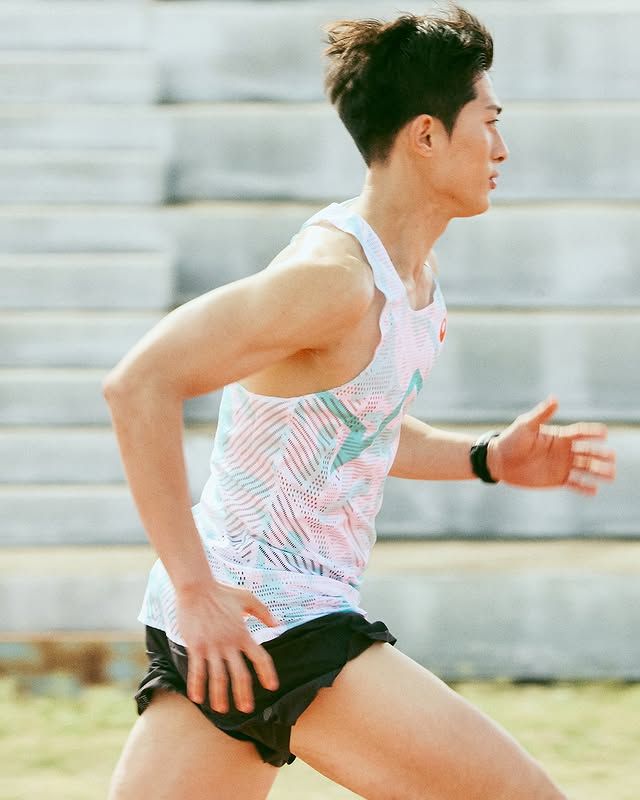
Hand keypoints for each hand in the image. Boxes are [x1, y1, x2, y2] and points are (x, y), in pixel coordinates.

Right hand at [176, 580, 279, 713]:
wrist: (197, 588)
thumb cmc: (222, 592)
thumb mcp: (247, 599)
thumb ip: (264, 612)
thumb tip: (278, 625)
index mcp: (243, 633)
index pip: (260, 657)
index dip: (267, 673)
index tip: (271, 687)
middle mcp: (229, 643)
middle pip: (239, 674)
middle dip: (243, 694)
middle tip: (246, 709)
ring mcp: (212, 645)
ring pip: (218, 676)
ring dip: (220, 695)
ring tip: (222, 709)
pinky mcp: (196, 646)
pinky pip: (197, 670)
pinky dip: (198, 685)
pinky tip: (198, 698)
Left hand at [488, 396, 615, 494]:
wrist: (499, 461)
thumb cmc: (511, 440)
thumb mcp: (525, 425)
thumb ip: (541, 414)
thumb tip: (555, 399)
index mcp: (559, 436)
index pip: (581, 433)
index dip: (593, 432)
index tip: (604, 433)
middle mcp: (564, 450)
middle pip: (588, 452)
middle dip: (601, 454)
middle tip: (613, 458)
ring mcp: (562, 465)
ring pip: (585, 468)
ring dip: (598, 471)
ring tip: (611, 475)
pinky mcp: (557, 479)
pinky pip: (575, 484)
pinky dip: (584, 487)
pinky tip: (594, 490)